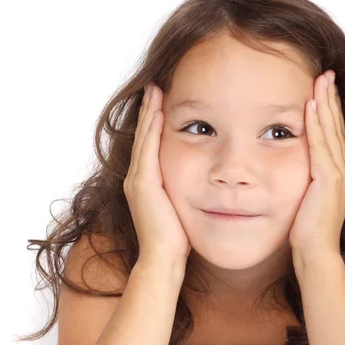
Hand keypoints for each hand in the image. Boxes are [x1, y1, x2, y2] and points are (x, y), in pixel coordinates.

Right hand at [123, 83, 190, 263]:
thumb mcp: (182, 203)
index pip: (150, 142)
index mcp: (147, 180)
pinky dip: (151, 131)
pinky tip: (158, 113)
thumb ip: (186, 186)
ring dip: (149, 113)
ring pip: (144, 138)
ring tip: (154, 90)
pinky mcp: (143, 185)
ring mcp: (138, 180)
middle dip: (149, 109)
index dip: (154, 119)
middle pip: (144, 135)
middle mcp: (138, 177)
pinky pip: (148, 150)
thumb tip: (206, 176)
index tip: (161, 98)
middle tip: (154, 85)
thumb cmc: (177, 236)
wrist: (164, 259)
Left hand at [289, 70, 344, 257]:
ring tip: (322, 78)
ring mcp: (339, 174)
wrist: (316, 254)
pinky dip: (316, 123)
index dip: (331, 108)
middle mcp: (344, 169)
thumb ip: (308, 178)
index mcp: (339, 172)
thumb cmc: (308, 230)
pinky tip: (310, 105)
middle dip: (331, 96)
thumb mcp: (309, 196)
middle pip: (336, 125)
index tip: (324, 86)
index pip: (335, 132)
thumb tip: (295, 165)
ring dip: (326, 102)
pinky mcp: (329, 180)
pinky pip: (320, 145)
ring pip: (331, 130)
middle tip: (327, 72)